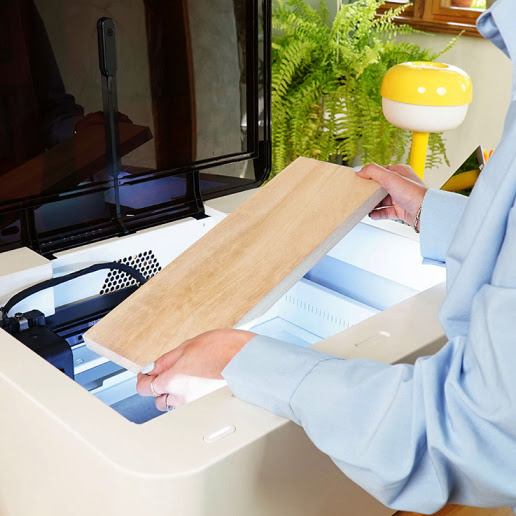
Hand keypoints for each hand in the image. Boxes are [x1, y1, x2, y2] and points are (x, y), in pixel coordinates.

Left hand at [136, 329, 255, 410]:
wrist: (246, 358)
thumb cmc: (221, 348)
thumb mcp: (187, 346)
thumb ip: (165, 360)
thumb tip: (151, 368)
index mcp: (172, 381)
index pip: (144, 388)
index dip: (143, 379)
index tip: (147, 373)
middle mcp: (181, 397)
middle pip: (158, 400)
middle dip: (159, 388)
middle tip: (168, 372)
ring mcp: (195, 403)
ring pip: (174, 404)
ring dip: (173, 394)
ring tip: (185, 377)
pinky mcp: (207, 405)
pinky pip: (189, 404)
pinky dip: (188, 396)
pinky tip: (198, 381)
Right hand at [356, 164, 427, 229]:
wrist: (426, 213)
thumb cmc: (414, 194)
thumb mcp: (390, 178)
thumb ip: (373, 172)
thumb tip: (360, 169)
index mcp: (400, 172)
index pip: (381, 172)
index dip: (370, 176)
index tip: (359, 180)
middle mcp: (401, 185)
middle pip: (380, 187)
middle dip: (370, 192)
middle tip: (360, 194)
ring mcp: (401, 198)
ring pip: (383, 200)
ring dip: (373, 204)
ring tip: (365, 206)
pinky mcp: (401, 211)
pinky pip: (386, 212)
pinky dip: (378, 213)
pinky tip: (372, 214)